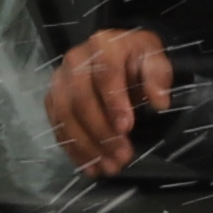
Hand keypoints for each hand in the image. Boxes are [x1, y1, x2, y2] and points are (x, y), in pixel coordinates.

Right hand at [46, 27, 173, 175]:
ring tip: (108, 167)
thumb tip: (159, 101)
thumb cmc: (137, 59)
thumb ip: (157, 76)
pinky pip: (58, 127)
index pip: (105, 74)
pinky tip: (91, 167)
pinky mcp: (53, 99)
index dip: (114, 102)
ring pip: (66, 117)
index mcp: (103, 45)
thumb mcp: (154, 59)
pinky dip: (73, 150)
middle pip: (81, 100)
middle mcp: (75, 60)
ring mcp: (59, 80)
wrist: (116, 56)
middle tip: (122, 157)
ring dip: (87, 147)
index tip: (127, 128)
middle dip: (102, 133)